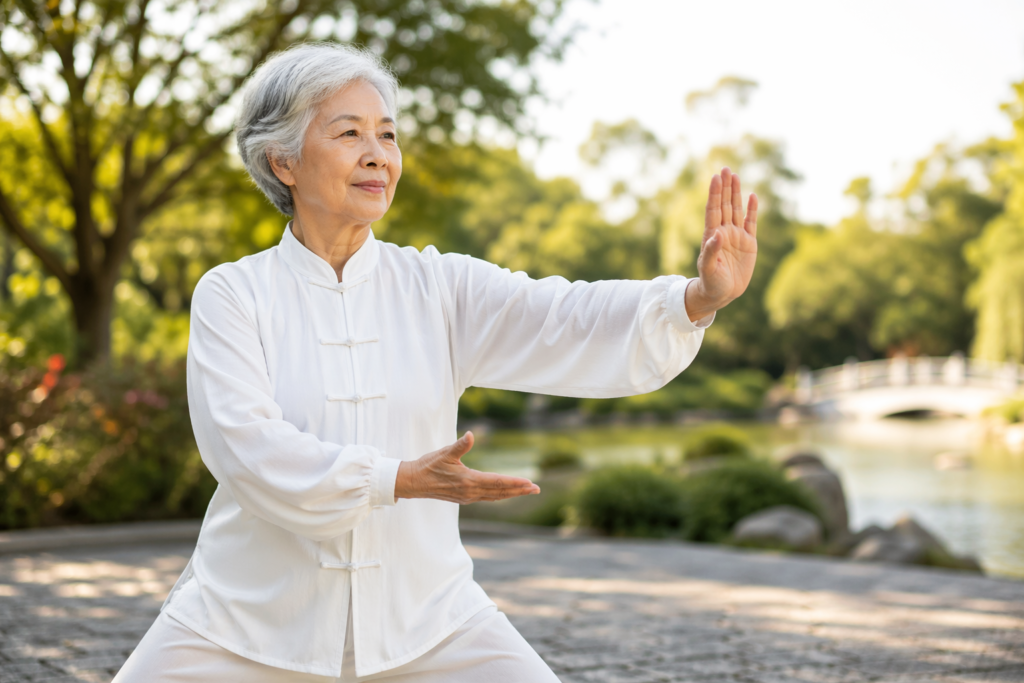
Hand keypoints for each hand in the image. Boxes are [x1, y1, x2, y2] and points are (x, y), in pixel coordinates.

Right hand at [395, 432, 540, 503]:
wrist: (413, 482)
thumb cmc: (428, 466)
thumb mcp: (444, 453)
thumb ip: (460, 445)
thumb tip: (470, 434)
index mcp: (468, 481)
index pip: (497, 482)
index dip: (515, 483)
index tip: (529, 483)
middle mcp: (470, 492)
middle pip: (500, 492)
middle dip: (519, 490)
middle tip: (536, 489)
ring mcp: (467, 497)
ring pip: (495, 496)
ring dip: (511, 494)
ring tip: (526, 490)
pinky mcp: (464, 498)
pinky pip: (487, 497)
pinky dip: (499, 495)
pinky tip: (504, 493)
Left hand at [684, 167, 758, 320]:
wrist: (722, 293)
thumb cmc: (711, 282)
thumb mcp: (709, 268)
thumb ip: (711, 251)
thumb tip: (717, 234)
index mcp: (712, 235)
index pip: (713, 210)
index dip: (714, 194)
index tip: (715, 177)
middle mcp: (724, 232)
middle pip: (725, 205)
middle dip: (725, 187)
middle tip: (725, 168)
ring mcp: (737, 236)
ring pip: (737, 210)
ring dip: (736, 193)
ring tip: (735, 176)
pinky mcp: (749, 243)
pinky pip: (751, 223)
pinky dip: (752, 210)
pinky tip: (752, 196)